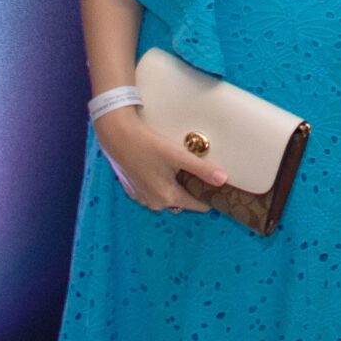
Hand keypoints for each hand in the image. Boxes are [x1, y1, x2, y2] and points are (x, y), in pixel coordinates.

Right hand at [94, 108, 224, 213]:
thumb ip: (202, 169)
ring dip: (174, 184)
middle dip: (190, 187)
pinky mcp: (133, 189)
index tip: (215, 184)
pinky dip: (159, 181)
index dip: (208, 194)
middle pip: (183, 199)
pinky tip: (159, 165)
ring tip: (178, 165)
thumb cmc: (148, 145)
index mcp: (167, 198)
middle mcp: (154, 203)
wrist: (117, 135)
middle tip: (195, 168)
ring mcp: (142, 197)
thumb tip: (224, 180)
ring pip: (167, 194)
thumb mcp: (178, 156)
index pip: (198, 205)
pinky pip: (153, 189)